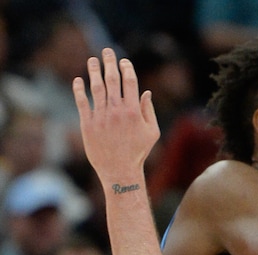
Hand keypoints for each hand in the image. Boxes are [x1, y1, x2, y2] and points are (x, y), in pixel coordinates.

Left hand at [73, 48, 159, 186]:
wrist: (120, 172)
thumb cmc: (138, 153)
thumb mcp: (152, 133)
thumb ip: (148, 111)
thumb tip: (146, 92)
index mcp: (133, 111)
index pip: (129, 81)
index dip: (126, 68)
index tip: (123, 61)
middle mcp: (116, 111)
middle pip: (112, 79)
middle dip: (110, 62)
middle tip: (107, 52)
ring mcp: (101, 117)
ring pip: (96, 87)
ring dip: (94, 70)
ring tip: (92, 60)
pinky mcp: (88, 125)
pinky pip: (82, 102)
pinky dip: (79, 90)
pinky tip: (78, 80)